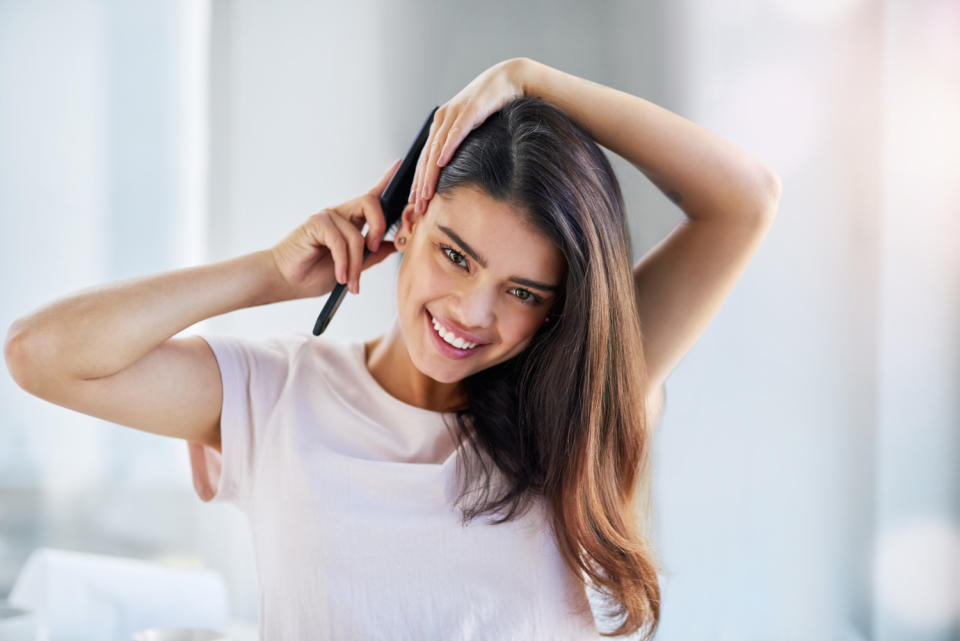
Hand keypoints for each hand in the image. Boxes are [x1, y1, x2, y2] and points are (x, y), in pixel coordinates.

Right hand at [270, 159, 400, 298]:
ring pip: (356, 234)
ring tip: (351, 283)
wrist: (286, 281)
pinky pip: (340, 242)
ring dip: (356, 264)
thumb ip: (372, 255)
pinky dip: (343, 263)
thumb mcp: (352, 267)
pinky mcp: (316, 223)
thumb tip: (394, 244)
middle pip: (371, 203)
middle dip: (380, 227)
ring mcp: (327, 217)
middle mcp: (340, 215)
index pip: (371, 197)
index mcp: (351, 221)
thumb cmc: (314, 273)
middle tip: (374, 249)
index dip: (386, 180)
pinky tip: (340, 277)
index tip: (400, 164)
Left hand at [409, 57, 529, 213]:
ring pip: (437, 148)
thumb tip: (455, 167)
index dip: (420, 180)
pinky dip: (448, 148)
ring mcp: (455, 113)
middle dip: (421, 183)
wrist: (510, 78)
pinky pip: (456, 132)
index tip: (416, 201)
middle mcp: (443, 118)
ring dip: (430, 173)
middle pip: (427, 156)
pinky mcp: (470, 109)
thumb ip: (461, 143)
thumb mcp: (472, 127)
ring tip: (425, 193)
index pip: (426, 157)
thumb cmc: (493, 105)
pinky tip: (442, 163)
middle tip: (417, 206)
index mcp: (441, 124)